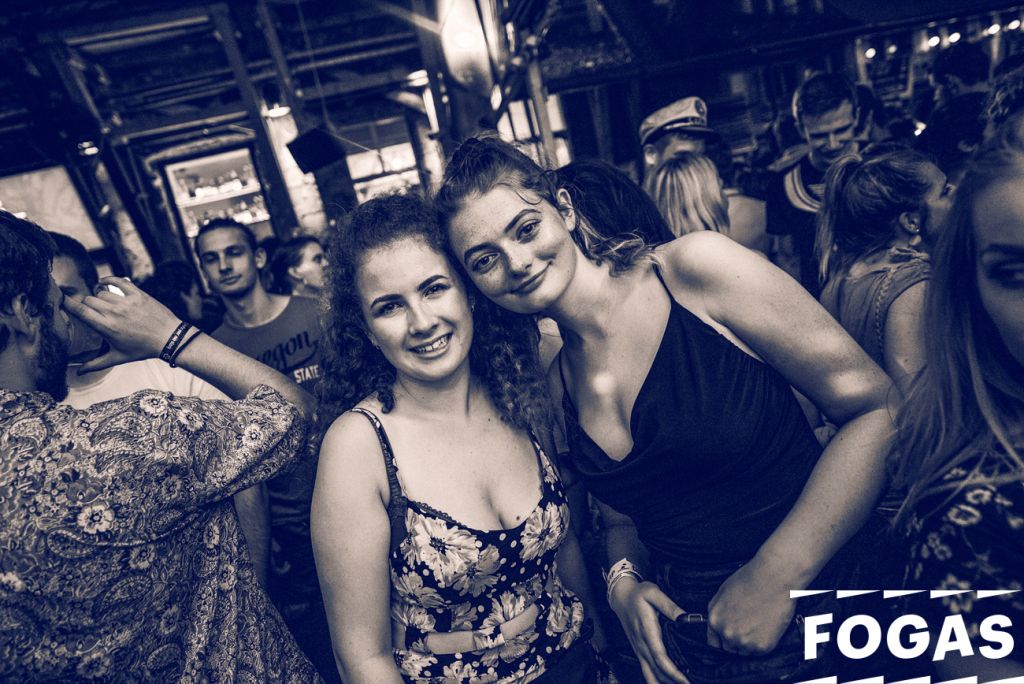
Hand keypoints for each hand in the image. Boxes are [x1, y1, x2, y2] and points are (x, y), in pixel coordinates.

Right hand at [63, 277, 180, 372]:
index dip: (67, 304)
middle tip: (90, 311)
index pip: (80, 311)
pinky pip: (118, 281)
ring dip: (98, 296)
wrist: (169, 338)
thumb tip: (78, 372)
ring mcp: (126, 301)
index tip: (60, 300)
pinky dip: (108, 280)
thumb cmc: (143, 349)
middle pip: (88, 300)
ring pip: (101, 292)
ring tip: (103, 304)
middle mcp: (114, 312)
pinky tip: (105, 284)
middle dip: (86, 304)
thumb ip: (96, 363)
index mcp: (106, 327)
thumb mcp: (118, 357)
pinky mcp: (138, 294)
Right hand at [609, 578, 688, 683]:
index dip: (673, 672)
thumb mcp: (653, 592)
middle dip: (672, 682)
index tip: (685, 680)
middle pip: (656, 671)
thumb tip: (685, 618)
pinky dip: (655, 681)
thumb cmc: (638, 594)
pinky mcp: (639, 651)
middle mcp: (642, 644)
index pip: (660, 657)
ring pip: (649, 675)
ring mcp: (639, 650)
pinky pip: (646, 671)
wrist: (621, 597)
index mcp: (647, 631)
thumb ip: (669, 606)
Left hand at [707, 560, 794, 654]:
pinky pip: (759, 653)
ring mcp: (745, 642)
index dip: (721, 641)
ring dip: (748, 644)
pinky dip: (762, 644)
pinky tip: (765, 627)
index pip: (713, 643)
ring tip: (757, 625)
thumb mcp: (722, 592)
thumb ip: (716, 611)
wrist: (774, 578)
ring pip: (744, 653)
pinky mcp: (762, 646)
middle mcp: (727, 633)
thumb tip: (715, 624)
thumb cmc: (750, 580)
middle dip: (735, 641)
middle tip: (747, 628)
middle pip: (728, 649)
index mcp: (715, 620)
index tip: (727, 640)